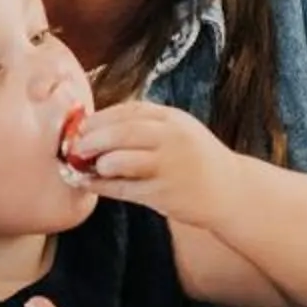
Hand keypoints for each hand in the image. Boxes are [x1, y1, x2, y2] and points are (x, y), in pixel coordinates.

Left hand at [64, 100, 232, 225]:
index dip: (100, 118)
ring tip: (91, 166)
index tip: (82, 125)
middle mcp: (171, 139)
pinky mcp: (163, 194)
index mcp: (172, 119)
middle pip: (121, 133)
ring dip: (98, 163)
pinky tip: (89, 183)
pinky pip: (123, 189)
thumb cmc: (197, 159)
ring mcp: (168, 167)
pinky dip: (101, 186)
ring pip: (120, 161)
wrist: (231, 190)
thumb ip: (146, 125)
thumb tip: (97, 125)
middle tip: (76, 146)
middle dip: (92, 138)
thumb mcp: (179, 130)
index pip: (128, 111)